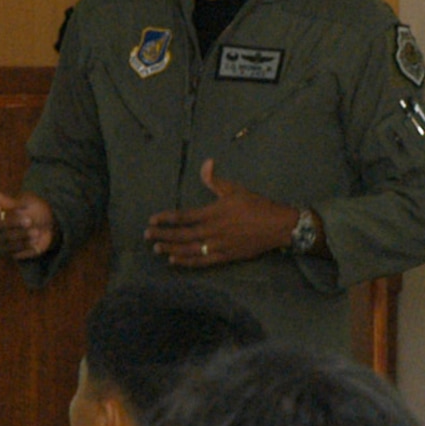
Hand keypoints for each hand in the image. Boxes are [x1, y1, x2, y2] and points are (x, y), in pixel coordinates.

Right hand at [0, 189, 56, 260]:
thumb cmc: (37, 210)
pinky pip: (10, 252)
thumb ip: (13, 201)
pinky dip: (24, 246)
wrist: (51, 228)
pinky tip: (33, 242)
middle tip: (29, 221)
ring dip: (21, 235)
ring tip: (36, 232)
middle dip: (12, 223)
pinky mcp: (7, 252)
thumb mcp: (29, 201)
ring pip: (2, 239)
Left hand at [144, 159, 299, 268]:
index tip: (152, 219)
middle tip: (147, 235)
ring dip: (171, 249)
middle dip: (163, 235)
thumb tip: (206, 163)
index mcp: (213, 213)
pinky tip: (174, 261)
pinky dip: (187, 262)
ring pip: (189, 250)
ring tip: (156, 248)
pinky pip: (202, 262)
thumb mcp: (235, 189)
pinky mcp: (226, 257)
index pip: (183, 216)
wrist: (278, 226)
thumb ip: (215, 180)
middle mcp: (213, 231)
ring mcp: (219, 246)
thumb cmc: (257, 205)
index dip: (166, 218)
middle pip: (182, 235)